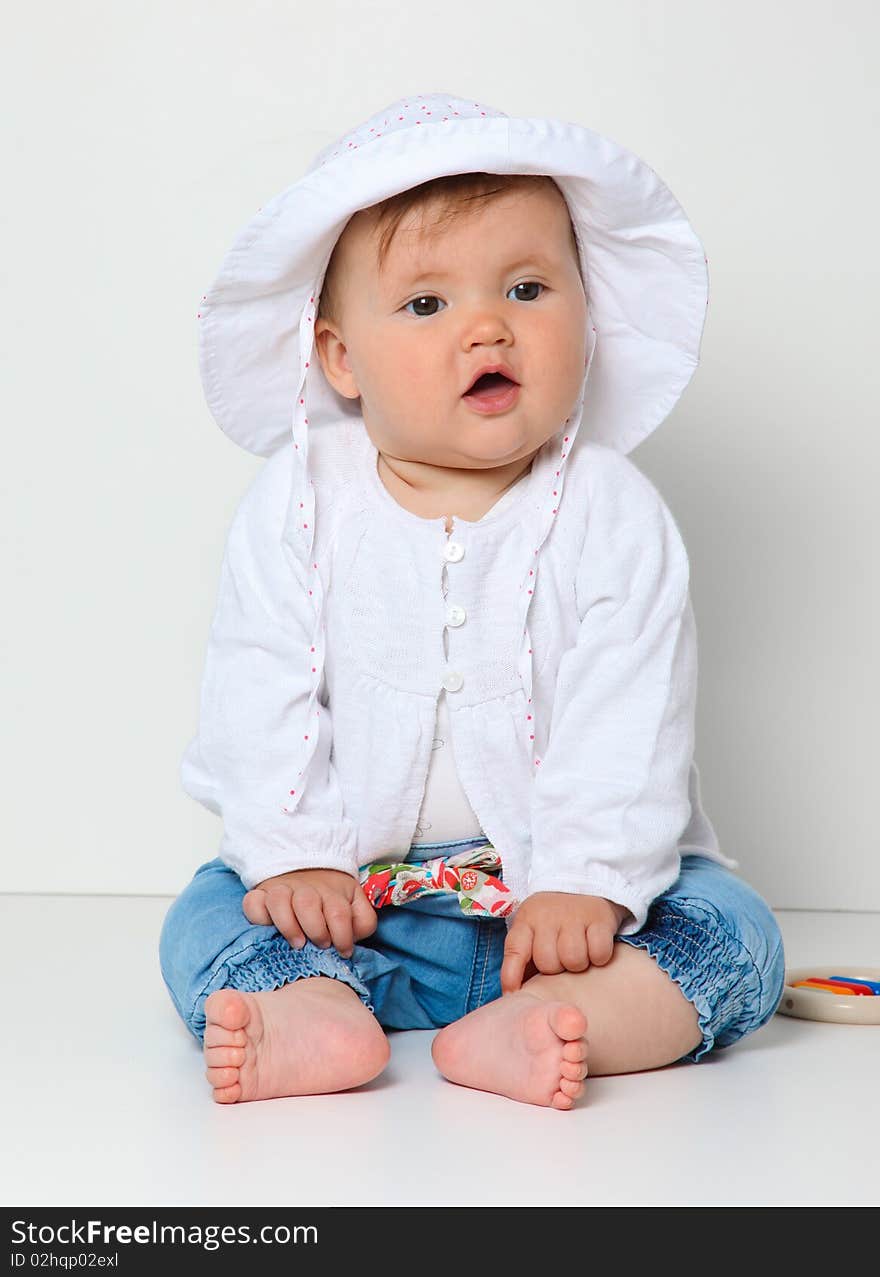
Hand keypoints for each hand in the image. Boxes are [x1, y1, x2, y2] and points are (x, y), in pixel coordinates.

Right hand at [242, 868, 377, 957]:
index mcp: (332, 892)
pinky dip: (257, 915)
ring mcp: (281, 890)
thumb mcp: (355, 904)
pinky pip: (252, 902)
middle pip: (307, 904)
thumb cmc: (332, 898)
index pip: (338, 912)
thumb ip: (363, 921)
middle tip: (321, 944)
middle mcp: (305, 889)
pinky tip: (267, 927)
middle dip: (315, 929)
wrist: (306, 868)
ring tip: (298, 943)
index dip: (343, 935)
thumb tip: (355, 938)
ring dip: (288, 924)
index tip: (344, 951)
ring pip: (278, 900)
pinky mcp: (260, 894)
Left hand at [500, 892, 631, 993]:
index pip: (514, 952)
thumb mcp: (533, 927)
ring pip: (573, 961)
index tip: (514, 994)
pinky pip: (598, 954)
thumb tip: (513, 993)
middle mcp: (548, 917)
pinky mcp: (600, 919)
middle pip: (548, 964)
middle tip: (562, 956)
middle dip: (556, 968)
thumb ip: (523, 956)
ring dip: (578, 964)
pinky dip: (599, 957)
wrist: (586, 882)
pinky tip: (595, 945)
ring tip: (579, 950)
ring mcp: (574, 916)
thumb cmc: (554, 917)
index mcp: (527, 920)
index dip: (512, 977)